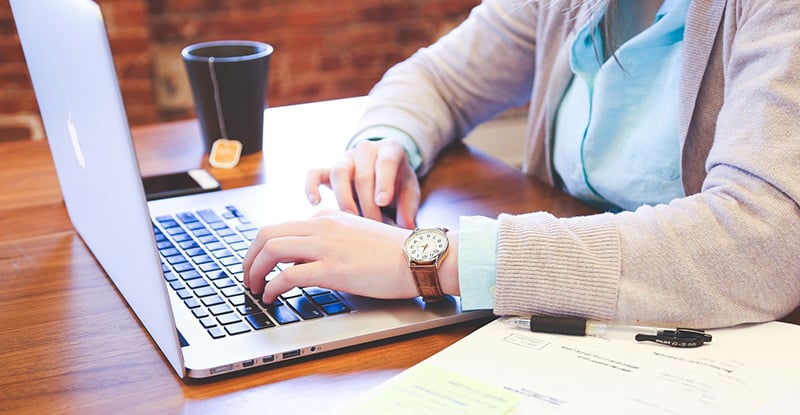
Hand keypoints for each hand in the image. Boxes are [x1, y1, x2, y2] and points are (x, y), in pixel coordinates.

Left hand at [243, 209, 418, 303]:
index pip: (281, 228)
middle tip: (247, 277)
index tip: (259, 265)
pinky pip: (288, 275)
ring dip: (254, 271)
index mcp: (327, 218)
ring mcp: (326, 246)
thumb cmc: (393, 253)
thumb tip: (303, 262)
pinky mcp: (332, 268)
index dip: (262, 249)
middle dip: (249, 257)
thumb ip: (329, 243)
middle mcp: (322, 226)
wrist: (419, 257)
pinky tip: (271, 298)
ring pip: (271, 250)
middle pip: (267, 233)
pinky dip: (272, 287)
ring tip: (254, 289)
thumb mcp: (355, 237)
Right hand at [305, 139, 419, 228]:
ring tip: (352, 220)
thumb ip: (409, 207)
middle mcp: (366, 150)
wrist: (383, 168)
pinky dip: (311, 187)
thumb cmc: (398, 181)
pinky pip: (314, 174)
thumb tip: (407, 228)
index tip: (382, 202)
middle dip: (368, 204)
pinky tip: (316, 203)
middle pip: (362, 175)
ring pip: (339, 173)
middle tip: (374, 225)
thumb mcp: (410, 190)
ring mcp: (345, 159)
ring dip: (345, 199)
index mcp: (390, 149)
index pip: (385, 162)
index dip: (383, 182)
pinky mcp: (329, 170)